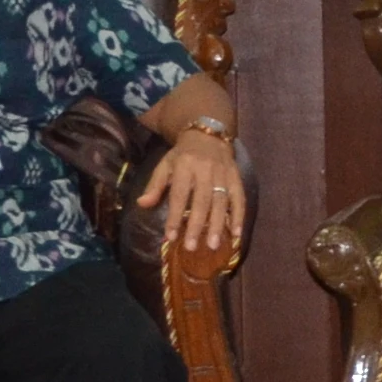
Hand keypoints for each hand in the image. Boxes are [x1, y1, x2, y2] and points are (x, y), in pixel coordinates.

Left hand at [142, 132, 247, 256]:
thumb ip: (155, 185)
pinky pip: (239, 198)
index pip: (180, 194)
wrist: (208, 134)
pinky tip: (236, 234)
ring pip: (221, 201)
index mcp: (185, 166)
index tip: (171, 237)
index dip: (175, 216)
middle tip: (192, 247)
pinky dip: (239, 216)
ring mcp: (223, 174)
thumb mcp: (165, 165)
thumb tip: (142, 204)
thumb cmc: (183, 155)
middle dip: (197, 225)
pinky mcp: (236, 177)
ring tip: (214, 245)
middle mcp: (206, 170)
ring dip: (218, 224)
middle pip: (202, 200)